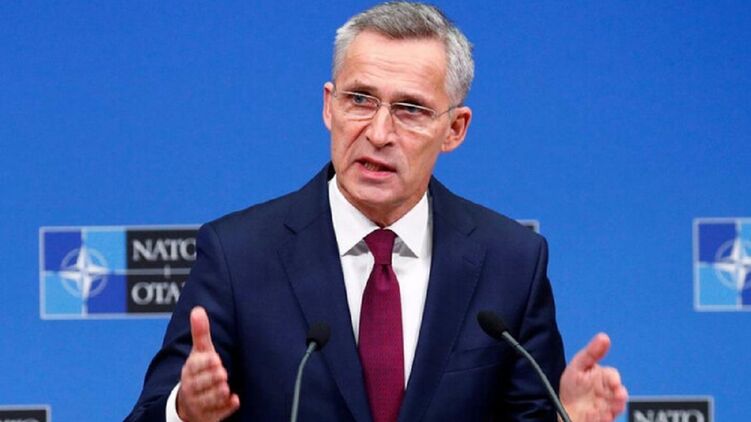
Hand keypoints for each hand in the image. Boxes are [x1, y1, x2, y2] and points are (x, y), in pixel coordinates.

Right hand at [176, 306, 239, 420]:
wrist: (187, 403)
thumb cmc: (197, 372)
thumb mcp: (198, 352)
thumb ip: (200, 333)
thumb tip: (198, 309)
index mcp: (189, 371)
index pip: (194, 368)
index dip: (204, 364)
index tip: (215, 358)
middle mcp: (191, 388)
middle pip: (199, 385)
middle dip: (210, 379)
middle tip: (222, 373)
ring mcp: (199, 403)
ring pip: (207, 400)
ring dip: (217, 394)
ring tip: (225, 387)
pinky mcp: (209, 416)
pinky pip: (217, 414)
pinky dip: (226, 408)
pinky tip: (235, 401)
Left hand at [560, 333, 627, 421]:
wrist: (562, 407)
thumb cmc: (572, 385)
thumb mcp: (578, 365)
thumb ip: (592, 352)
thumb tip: (604, 337)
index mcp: (603, 378)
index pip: (612, 376)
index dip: (614, 379)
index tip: (613, 382)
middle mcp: (607, 393)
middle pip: (619, 393)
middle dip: (620, 395)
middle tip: (618, 396)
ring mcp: (606, 407)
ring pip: (616, 407)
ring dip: (615, 407)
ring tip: (608, 409)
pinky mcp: (602, 419)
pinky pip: (606, 419)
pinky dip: (604, 418)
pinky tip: (599, 416)